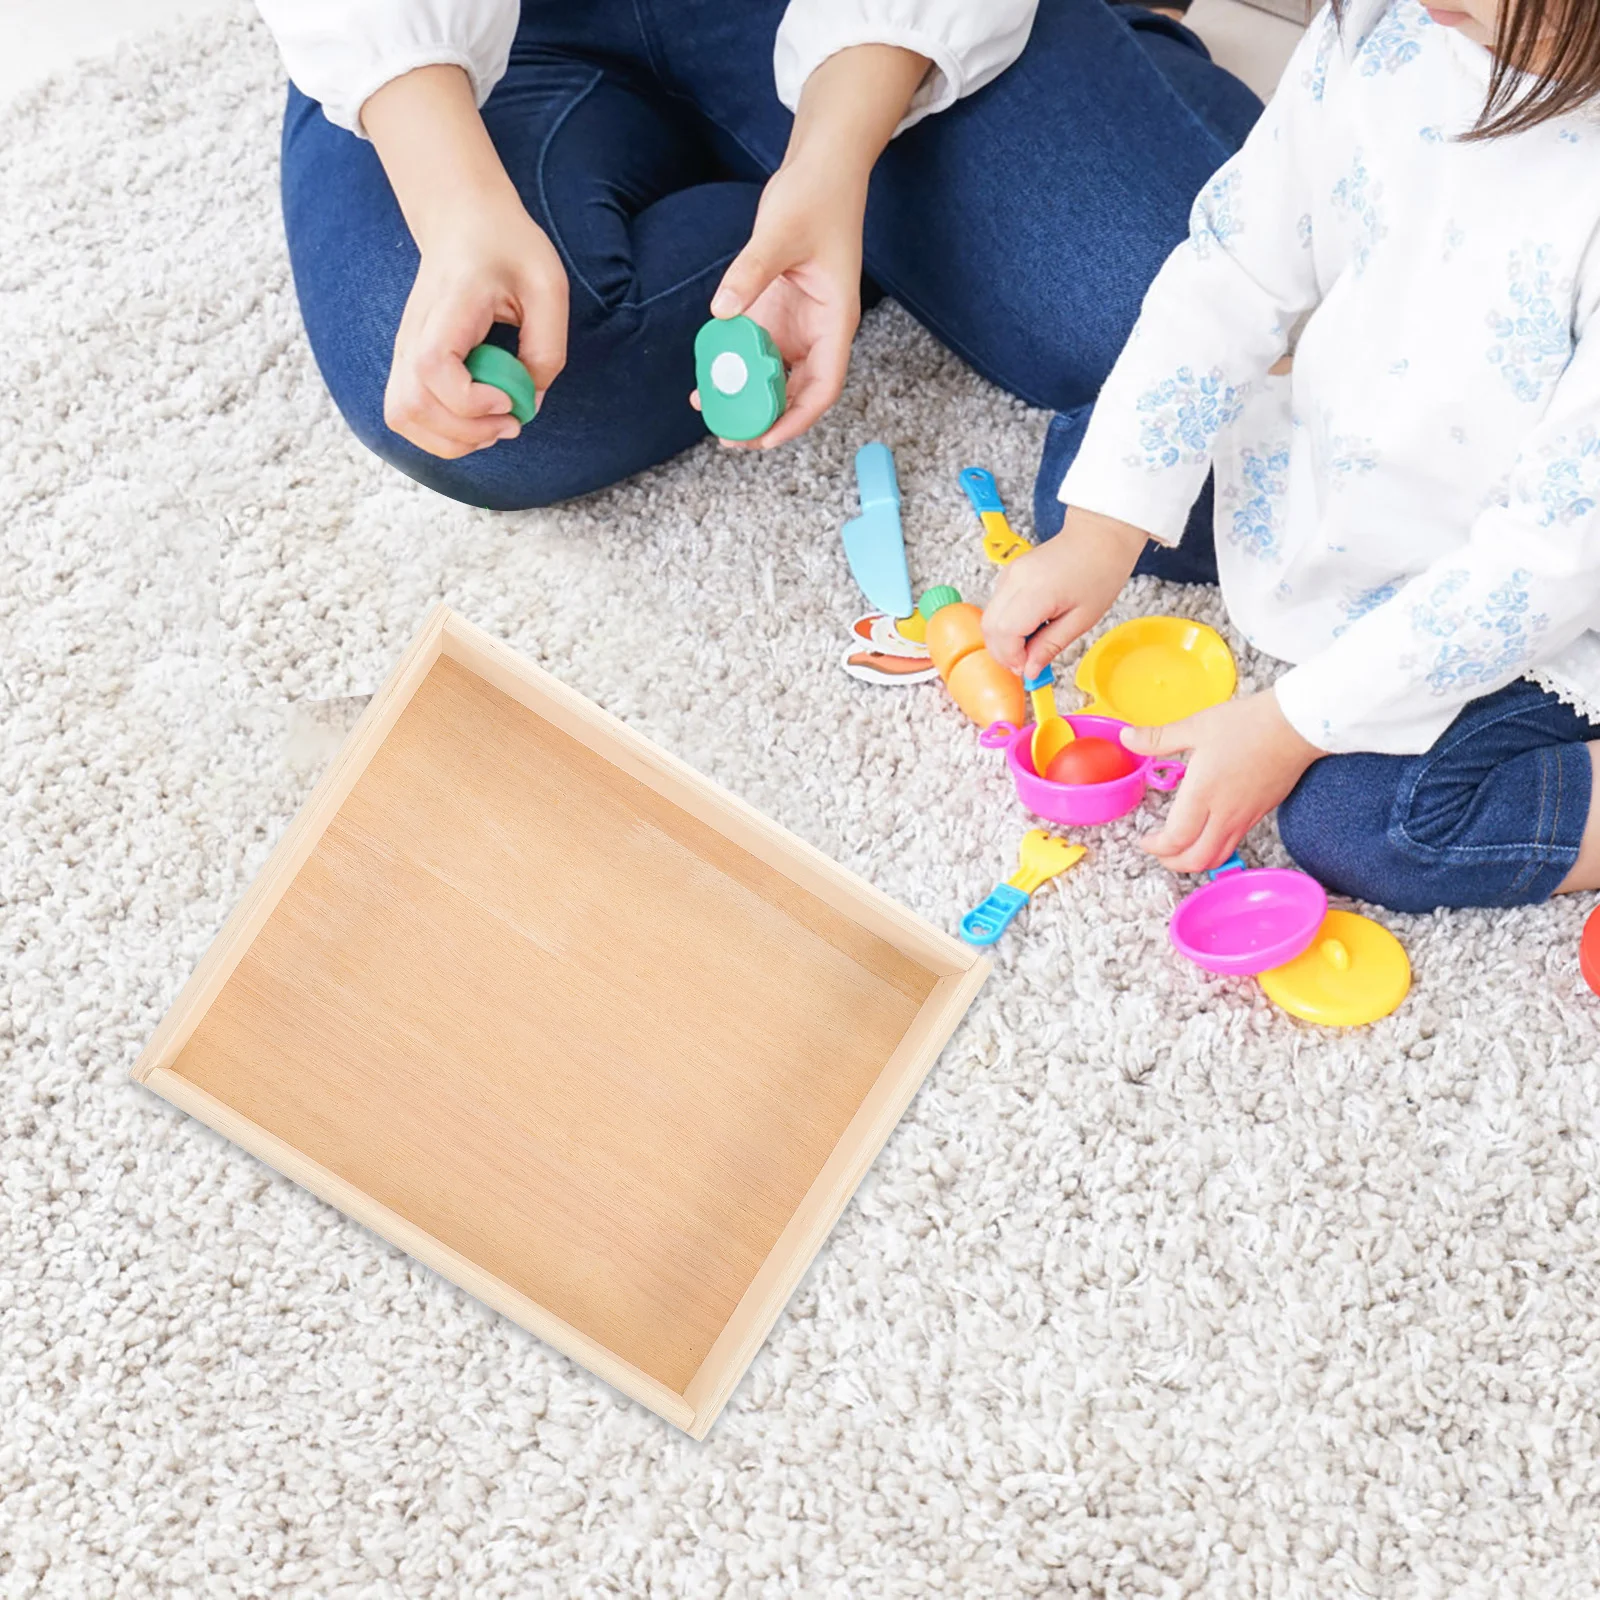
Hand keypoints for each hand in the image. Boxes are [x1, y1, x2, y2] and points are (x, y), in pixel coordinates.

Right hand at [384, 195, 568, 458]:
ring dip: (452, 440)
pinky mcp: (407, 363)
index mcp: (450, 305)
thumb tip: (528, 403)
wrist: (463, 220)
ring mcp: (404, 348)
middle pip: (410, 406)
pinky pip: (407, 415)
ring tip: (492, 426)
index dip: (470, 401)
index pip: (433, 367)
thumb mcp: (548, 288)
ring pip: (402, 417)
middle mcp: (414, 331)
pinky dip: (441, 434)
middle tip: (510, 421)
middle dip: (466, 433)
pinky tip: (475, 421)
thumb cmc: (509, 249)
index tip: (508, 399)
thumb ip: (546, 348)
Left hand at [690, 42, 929, 447]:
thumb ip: (751, 272)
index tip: (766, 439)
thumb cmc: (816, 197)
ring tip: (711, 413)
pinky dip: (735, 367)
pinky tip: (707, 377)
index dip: (797, 418)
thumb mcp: (781, 232)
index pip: (823, 386)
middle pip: (798, 392)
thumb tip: (721, 310)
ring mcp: (797, 324)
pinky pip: (755, 351)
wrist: (820, 168)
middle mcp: (818, 331)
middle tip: (728, 436)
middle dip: (766, 420)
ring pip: (775, 376)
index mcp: (835, 321)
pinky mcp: (776, 312)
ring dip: (747, 398)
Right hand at [982, 508, 1149, 678]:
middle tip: (1026, 663)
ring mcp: (1009, 574)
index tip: (1028, 668)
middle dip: (1003, 652)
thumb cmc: (1099, 571)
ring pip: (989, 618)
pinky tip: (1029, 628)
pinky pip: (996, 606)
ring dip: (1004, 639)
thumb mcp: (1082, 619)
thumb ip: (1051, 646)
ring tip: (1031, 645)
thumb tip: (1030, 670)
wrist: (1099, 536)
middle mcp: (1015, 580)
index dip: (1011, 657)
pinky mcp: (1009, 574)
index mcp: (1036, 591)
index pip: (1004, 633)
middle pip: (989, 627)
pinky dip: (1006, 625)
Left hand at [1120, 690, 1325, 872]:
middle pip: (1195, 860)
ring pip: (1216, 858)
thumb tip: (1127, 738)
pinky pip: (1233, 845)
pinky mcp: (1259, 815)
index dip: (1155, 847)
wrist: (1296, 726)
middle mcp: (1224, 814)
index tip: (1144, 839)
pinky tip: (1205, 833)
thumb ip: (1159, 738)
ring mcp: (1244, 818)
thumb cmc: (1247, 723)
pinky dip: (1213, 850)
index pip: (1175, 839)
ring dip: (1193, 861)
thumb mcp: (1196, 726)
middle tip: (1157, 850)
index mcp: (1203, 794)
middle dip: (1171, 862)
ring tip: (1178, 848)